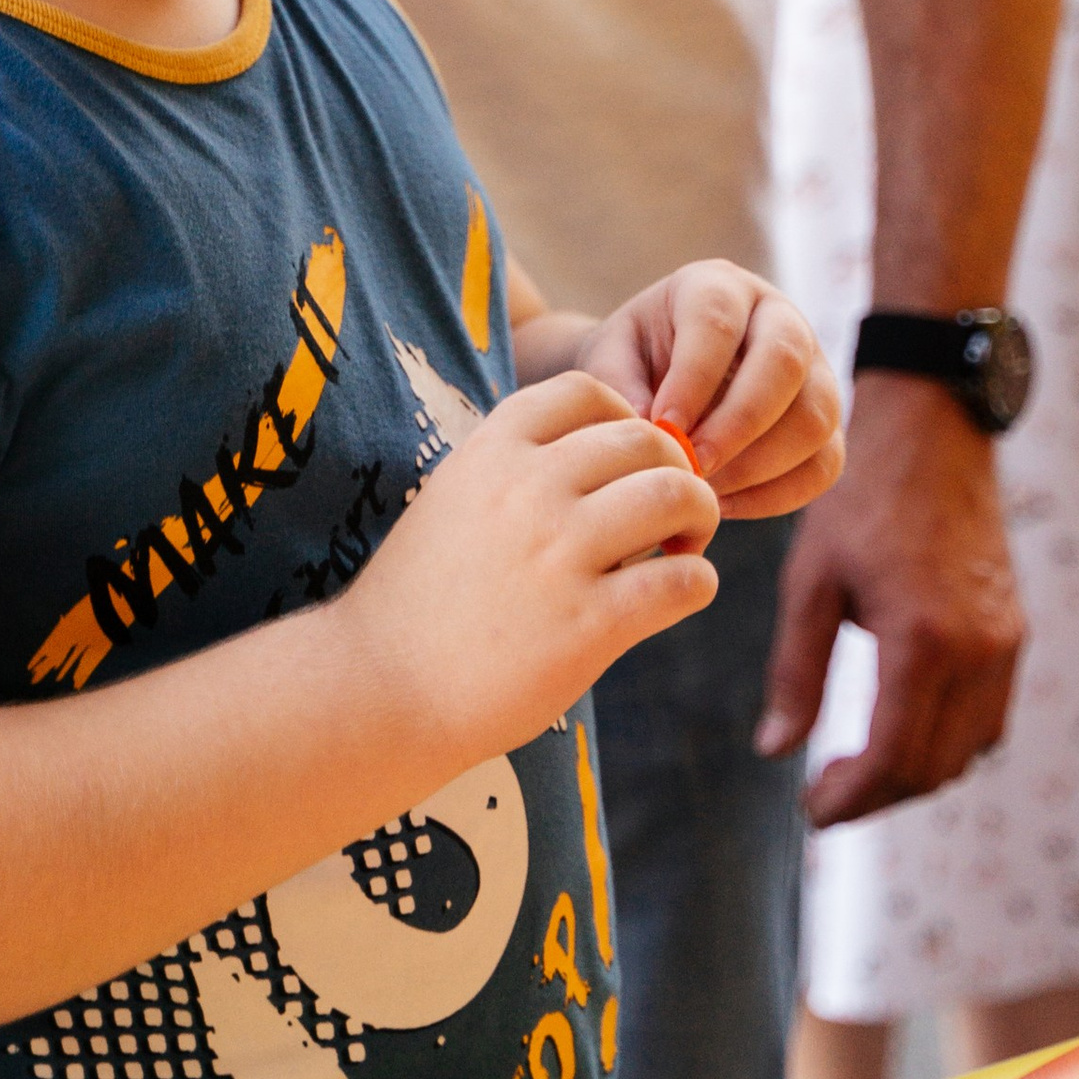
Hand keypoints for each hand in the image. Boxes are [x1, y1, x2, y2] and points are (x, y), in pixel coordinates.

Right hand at [341, 369, 719, 773]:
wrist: (379, 689)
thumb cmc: (417, 603)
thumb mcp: (451, 502)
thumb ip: (515, 473)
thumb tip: (602, 462)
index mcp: (489, 451)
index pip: (585, 389)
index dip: (624, 416)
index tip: (626, 460)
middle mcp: (527, 489)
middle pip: (645, 439)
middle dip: (674, 471)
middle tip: (671, 514)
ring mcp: (559, 554)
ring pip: (678, 495)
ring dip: (699, 517)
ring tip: (682, 549)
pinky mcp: (589, 624)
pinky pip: (683, 580)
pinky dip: (696, 582)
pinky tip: (678, 596)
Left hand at [571, 261, 844, 518]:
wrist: (659, 374)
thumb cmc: (632, 360)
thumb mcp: (610, 357)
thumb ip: (619, 386)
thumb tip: (655, 433)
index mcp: (718, 286)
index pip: (719, 321)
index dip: (694, 377)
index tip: (663, 427)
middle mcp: (778, 317)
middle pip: (786, 361)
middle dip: (739, 422)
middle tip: (694, 466)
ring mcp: (813, 369)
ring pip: (816, 416)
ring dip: (760, 465)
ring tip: (704, 490)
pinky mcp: (826, 423)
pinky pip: (824, 464)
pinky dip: (777, 495)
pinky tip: (724, 504)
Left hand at [756, 370, 1023, 825]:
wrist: (933, 435)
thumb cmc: (861, 500)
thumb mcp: (811, 580)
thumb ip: (796, 671)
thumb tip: (777, 749)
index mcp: (924, 641)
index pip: (893, 759)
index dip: (850, 799)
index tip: (812, 811)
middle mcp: (979, 652)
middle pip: (934, 767)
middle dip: (877, 795)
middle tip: (824, 795)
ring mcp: (1005, 644)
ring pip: (968, 751)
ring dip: (913, 773)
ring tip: (856, 768)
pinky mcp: (1014, 633)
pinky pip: (989, 718)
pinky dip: (947, 741)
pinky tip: (900, 727)